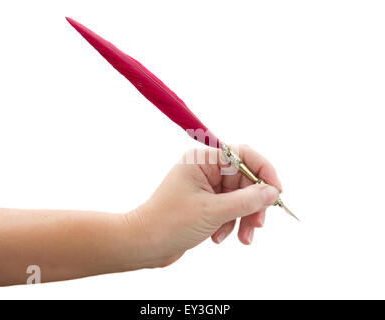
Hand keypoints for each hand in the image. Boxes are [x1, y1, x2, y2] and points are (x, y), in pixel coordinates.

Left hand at [127, 145, 281, 268]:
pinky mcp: (205, 203)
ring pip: (239, 197)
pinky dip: (230, 223)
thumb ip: (246, 201)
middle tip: (258, 224)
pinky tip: (219, 237)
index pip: (243, 155)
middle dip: (253, 204)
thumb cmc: (169, 222)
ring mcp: (205, 186)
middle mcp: (205, 169)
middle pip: (244, 179)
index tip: (276, 191)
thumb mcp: (212, 212)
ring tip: (243, 238)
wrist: (144, 244)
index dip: (264, 170)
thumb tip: (272, 192)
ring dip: (243, 218)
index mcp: (203, 160)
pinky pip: (229, 209)